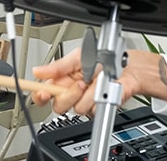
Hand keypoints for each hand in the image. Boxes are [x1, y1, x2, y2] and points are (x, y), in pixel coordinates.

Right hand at [32, 48, 166, 114]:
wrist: (128, 66)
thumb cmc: (106, 59)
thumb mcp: (79, 56)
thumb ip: (58, 66)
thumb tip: (38, 71)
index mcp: (63, 80)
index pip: (44, 94)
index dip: (40, 96)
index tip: (44, 93)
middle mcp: (71, 93)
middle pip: (58, 106)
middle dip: (68, 95)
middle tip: (80, 82)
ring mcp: (84, 101)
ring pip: (76, 109)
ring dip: (86, 95)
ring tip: (95, 82)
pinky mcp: (97, 108)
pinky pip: (93, 111)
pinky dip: (99, 98)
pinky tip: (103, 89)